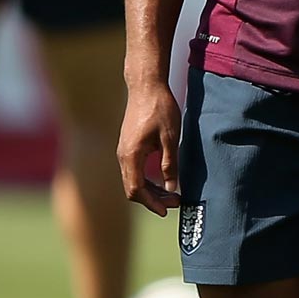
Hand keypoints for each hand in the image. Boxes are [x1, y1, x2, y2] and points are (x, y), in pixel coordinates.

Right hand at [118, 78, 182, 214]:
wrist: (146, 87)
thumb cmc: (160, 109)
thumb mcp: (170, 137)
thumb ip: (170, 164)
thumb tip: (172, 188)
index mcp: (131, 155)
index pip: (136, 189)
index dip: (151, 203)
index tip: (167, 210)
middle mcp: (123, 155)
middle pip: (133, 188)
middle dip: (153, 199)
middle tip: (175, 202)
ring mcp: (123, 151)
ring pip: (133, 180)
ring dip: (151, 191)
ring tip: (171, 195)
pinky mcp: (128, 147)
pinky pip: (134, 171)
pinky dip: (147, 180)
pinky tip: (162, 181)